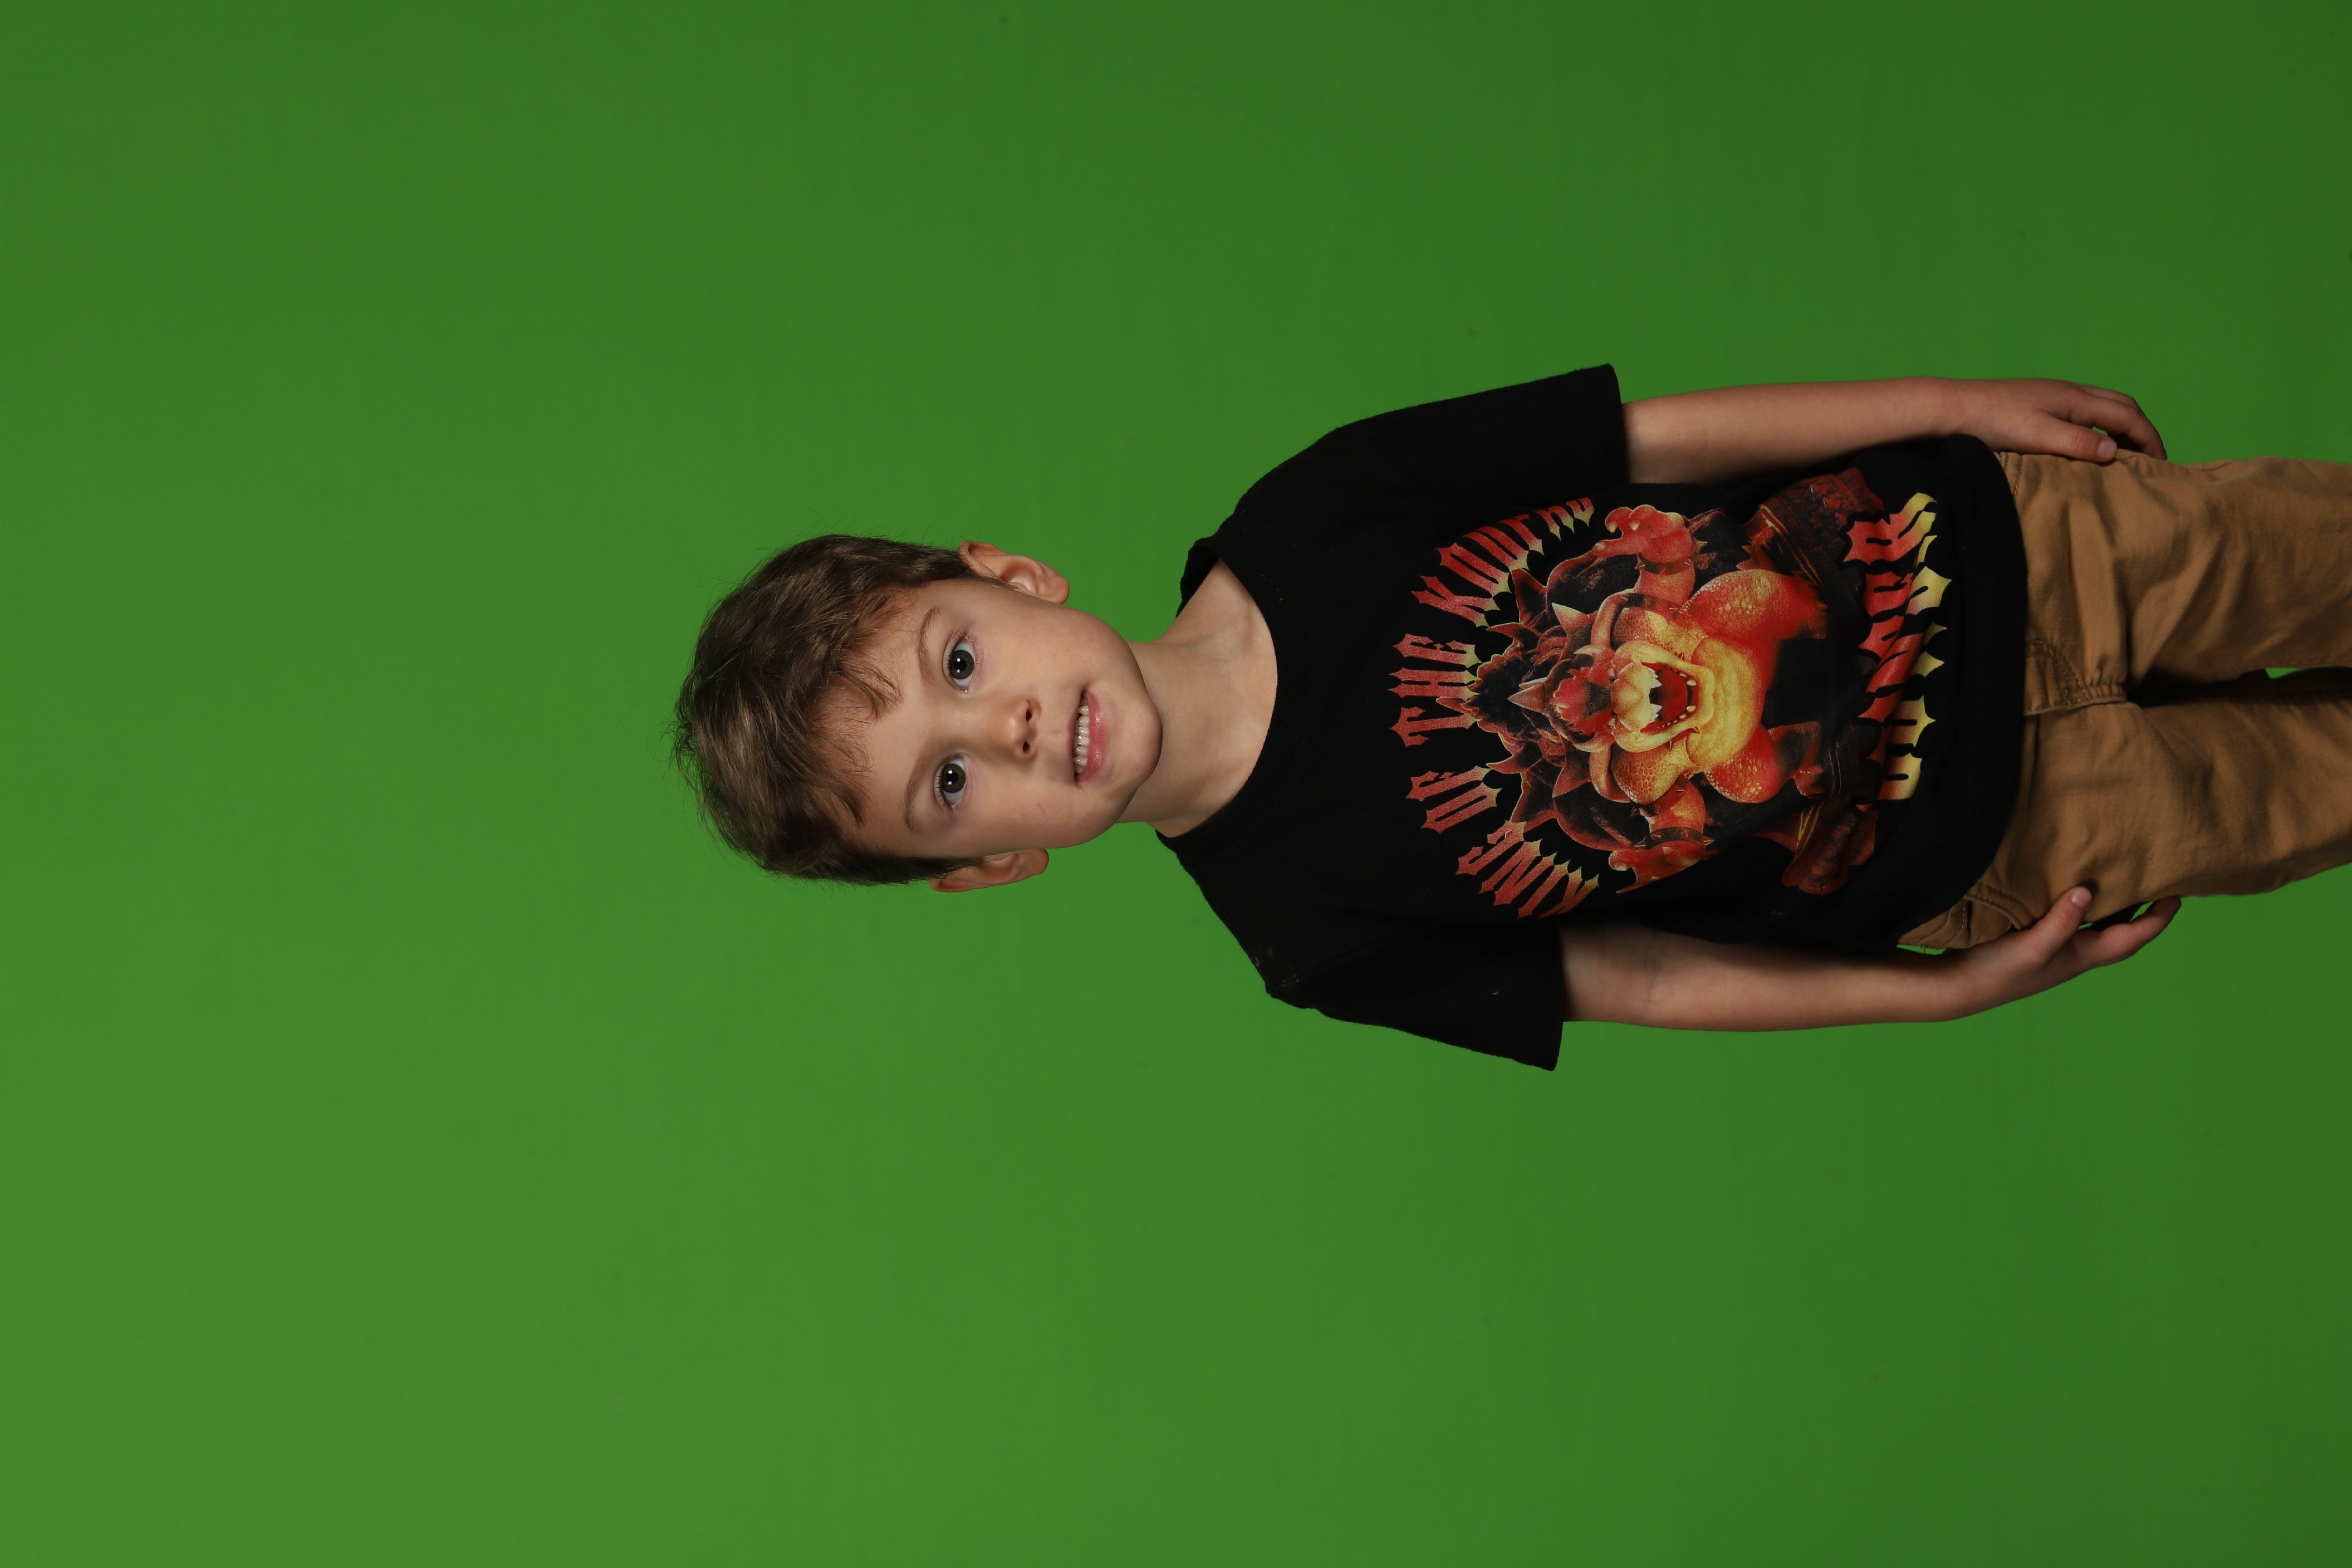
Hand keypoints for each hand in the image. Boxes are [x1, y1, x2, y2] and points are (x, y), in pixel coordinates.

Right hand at [1943, 886, 2179, 1013]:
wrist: (1961, 987)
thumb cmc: (1998, 971)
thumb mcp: (2032, 946)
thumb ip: (2060, 921)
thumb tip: (2087, 890)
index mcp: (2083, 955)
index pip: (2133, 937)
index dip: (2158, 919)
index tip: (2177, 896)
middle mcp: (2076, 954)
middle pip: (2123, 934)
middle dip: (2145, 915)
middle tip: (2160, 888)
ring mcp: (2058, 950)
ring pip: (2100, 929)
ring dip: (2118, 911)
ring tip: (2126, 885)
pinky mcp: (2038, 943)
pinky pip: (2075, 923)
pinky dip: (2087, 908)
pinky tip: (2076, 894)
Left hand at [1947, 378, 2167, 462]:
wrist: (1954, 407)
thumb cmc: (1993, 421)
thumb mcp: (2037, 435)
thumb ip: (2076, 441)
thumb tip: (2113, 452)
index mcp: (2076, 399)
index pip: (2128, 416)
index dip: (2149, 439)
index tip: (2162, 463)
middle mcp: (2071, 392)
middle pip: (2122, 406)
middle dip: (2142, 430)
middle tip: (2150, 458)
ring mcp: (2056, 395)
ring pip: (2105, 406)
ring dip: (2122, 427)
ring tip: (2126, 454)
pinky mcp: (2041, 402)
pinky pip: (2086, 410)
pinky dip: (2101, 425)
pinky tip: (2090, 444)